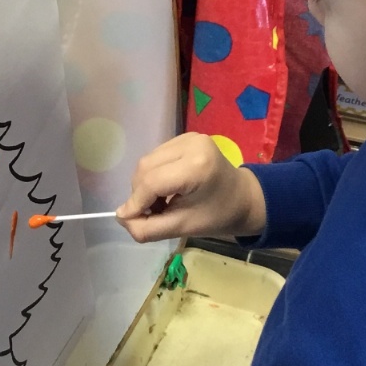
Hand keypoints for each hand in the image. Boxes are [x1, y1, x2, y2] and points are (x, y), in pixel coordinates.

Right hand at [115, 133, 265, 242]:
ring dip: (145, 185)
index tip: (130, 220)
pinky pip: (157, 156)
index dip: (136, 202)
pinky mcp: (185, 137)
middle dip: (140, 194)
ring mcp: (188, 137)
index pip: (152, 182)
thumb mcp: (183, 228)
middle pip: (145, 168)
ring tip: (159, 203)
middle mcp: (191, 144)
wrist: (244, 198)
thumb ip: (148, 228)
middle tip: (150, 214)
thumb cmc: (218, 216)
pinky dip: (153, 175)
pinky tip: (165, 189)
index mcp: (197, 166)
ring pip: (147, 161)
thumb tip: (121, 216)